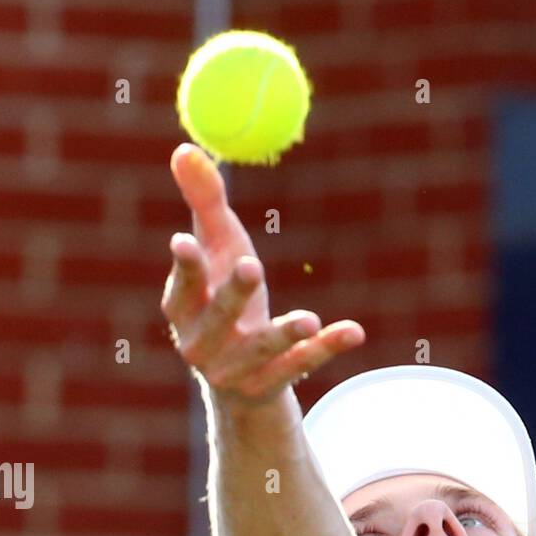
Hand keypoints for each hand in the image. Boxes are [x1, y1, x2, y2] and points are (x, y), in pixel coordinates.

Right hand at [161, 143, 364, 410]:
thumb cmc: (225, 301)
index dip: (185, 266)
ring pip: (260, 350)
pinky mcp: (269, 388)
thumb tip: (184, 148)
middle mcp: (202, 345)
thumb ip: (205, 204)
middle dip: (233, 294)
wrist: (241, 382)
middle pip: (217, 318)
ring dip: (283, 333)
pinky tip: (354, 332)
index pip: (181, 288)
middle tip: (252, 267)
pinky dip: (327, 349)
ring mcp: (235, 371)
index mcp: (183, 311)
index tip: (185, 241)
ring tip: (308, 319)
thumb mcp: (220, 252)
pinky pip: (299, 367)